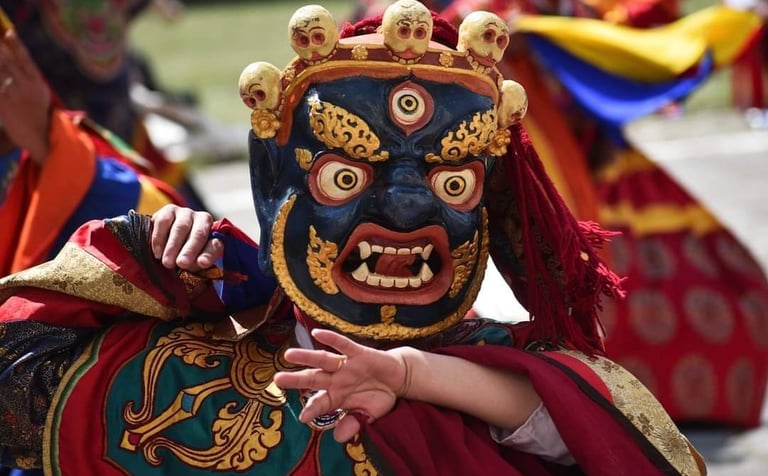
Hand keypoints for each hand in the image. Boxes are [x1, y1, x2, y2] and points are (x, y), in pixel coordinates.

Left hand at [0, 30, 51, 163]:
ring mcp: (15, 97)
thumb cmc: (38, 112)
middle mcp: (27, 87)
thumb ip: (27, 76)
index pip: (26, 59)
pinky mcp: (4, 107)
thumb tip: (13, 57)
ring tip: (0, 72)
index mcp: (37, 83)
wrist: (40, 137)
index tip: (9, 33)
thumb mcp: (39, 93)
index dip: (17, 45)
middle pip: (8, 63)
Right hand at [150, 204, 222, 270]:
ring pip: (180, 228)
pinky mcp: (168, 211)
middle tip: (182, 263)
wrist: (167, 244)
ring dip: (173, 246)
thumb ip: (199, 261)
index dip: (208, 254)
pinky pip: (163, 222)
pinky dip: (159, 239)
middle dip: (189, 250)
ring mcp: (185, 213)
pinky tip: (158, 252)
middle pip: (198, 234)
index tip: (202, 263)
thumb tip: (200, 262)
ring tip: (168, 262)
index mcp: (215, 233)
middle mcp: (202, 219)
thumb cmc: (186, 255)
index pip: (215, 244)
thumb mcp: (195, 262)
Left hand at [274, 329, 409, 442]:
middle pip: (313, 378)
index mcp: (337, 395)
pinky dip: (331, 339)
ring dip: (306, 357)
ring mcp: (346, 365)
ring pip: (323, 360)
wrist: (399, 377)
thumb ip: (353, 424)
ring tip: (289, 355)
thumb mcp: (368, 415)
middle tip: (277, 379)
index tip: (303, 418)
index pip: (320, 402)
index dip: (312, 409)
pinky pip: (343, 345)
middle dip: (296, 379)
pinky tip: (317, 333)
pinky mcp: (359, 353)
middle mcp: (337, 379)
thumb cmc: (380, 395)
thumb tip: (337, 438)